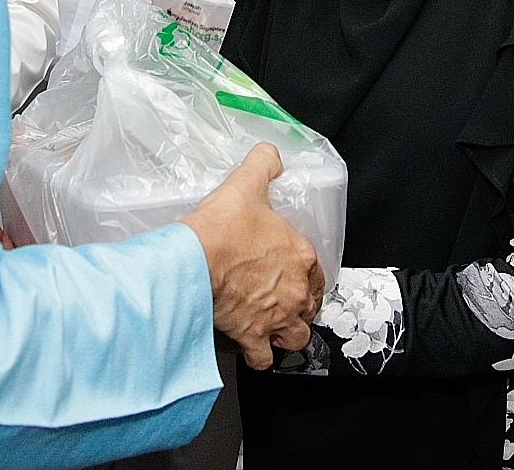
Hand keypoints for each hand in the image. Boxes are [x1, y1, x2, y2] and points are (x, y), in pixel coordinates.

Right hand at [180, 144, 323, 369]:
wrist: (196, 259)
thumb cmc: (222, 227)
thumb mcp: (246, 184)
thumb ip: (263, 165)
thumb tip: (271, 155)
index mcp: (300, 256)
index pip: (318, 272)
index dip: (305, 275)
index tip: (290, 274)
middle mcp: (295, 291)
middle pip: (309, 307)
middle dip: (297, 306)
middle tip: (278, 301)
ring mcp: (276, 318)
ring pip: (295, 338)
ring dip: (285, 334)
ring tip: (270, 327)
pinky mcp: (253, 337)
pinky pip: (263, 359)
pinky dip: (257, 356)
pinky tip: (247, 346)